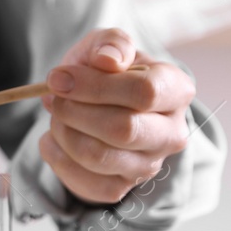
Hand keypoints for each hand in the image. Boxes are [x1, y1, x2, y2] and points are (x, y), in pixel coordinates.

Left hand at [39, 28, 194, 203]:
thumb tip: (108, 59)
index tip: (58, 78)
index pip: (144, 93)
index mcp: (176, 91)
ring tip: (56, 116)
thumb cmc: (105, 72)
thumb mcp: (107, 45)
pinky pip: (85, 182)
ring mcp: (149, 165)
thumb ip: (110, 43)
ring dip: (63, 133)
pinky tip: (53, 139)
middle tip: (54, 99)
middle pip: (122, 129)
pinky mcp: (122, 186)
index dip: (94, 86)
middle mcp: (171, 133)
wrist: (97, 105)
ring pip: (98, 157)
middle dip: (74, 112)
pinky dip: (58, 159)